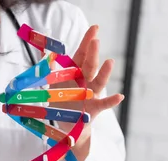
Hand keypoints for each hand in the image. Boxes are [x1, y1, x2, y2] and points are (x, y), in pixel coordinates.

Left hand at [51, 25, 124, 160]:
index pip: (82, 54)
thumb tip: (47, 56)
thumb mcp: (54, 85)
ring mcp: (92, 94)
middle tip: (96, 40)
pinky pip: (104, 104)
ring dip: (104, 73)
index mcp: (77, 73)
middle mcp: (86, 81)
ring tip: (110, 62)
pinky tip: (119, 96)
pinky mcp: (94, 109)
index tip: (95, 28)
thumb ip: (53, 71)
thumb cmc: (63, 102)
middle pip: (90, 65)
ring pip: (99, 82)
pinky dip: (111, 100)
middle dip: (92, 53)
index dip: (87, 42)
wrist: (68, 125)